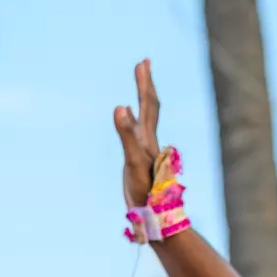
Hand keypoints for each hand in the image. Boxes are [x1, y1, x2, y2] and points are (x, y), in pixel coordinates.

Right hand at [112, 59, 163, 210]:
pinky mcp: (140, 164)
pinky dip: (135, 125)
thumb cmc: (145, 190)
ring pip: (147, 121)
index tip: (143, 62)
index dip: (145, 83)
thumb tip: (121, 106)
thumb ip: (127, 133)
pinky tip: (133, 125)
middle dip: (146, 84)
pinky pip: (138, 137)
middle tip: (143, 63)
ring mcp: (146, 152)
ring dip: (143, 102)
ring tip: (140, 90)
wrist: (156, 215)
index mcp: (148, 138)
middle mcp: (149, 142)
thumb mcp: (133, 160)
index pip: (148, 104)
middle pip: (150, 107)